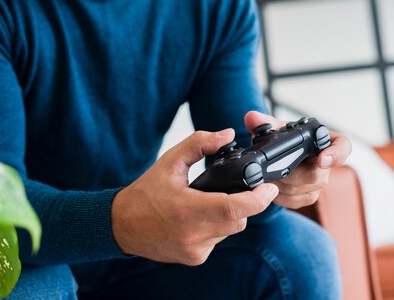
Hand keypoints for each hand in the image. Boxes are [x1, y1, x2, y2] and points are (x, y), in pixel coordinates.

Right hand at [111, 129, 278, 265]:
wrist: (122, 225)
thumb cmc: (145, 192)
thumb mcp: (170, 160)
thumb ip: (200, 143)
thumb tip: (228, 134)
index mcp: (187, 210)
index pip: (234, 209)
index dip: (258, 199)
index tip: (270, 188)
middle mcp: (193, 234)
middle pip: (239, 220)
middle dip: (243, 204)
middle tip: (233, 189)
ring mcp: (195, 250)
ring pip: (230, 231)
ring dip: (228, 216)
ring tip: (208, 202)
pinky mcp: (195, 258)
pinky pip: (218, 240)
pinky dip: (216, 227)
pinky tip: (199, 218)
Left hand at [244, 111, 351, 208]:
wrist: (281, 153)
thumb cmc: (285, 138)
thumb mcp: (276, 127)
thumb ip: (265, 122)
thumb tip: (252, 118)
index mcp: (324, 140)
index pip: (342, 147)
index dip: (335, 154)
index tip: (322, 160)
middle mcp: (326, 162)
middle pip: (315, 175)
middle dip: (289, 174)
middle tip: (270, 171)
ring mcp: (319, 182)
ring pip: (302, 190)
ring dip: (281, 185)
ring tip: (267, 176)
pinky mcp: (308, 196)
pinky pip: (295, 201)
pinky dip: (279, 195)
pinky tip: (270, 186)